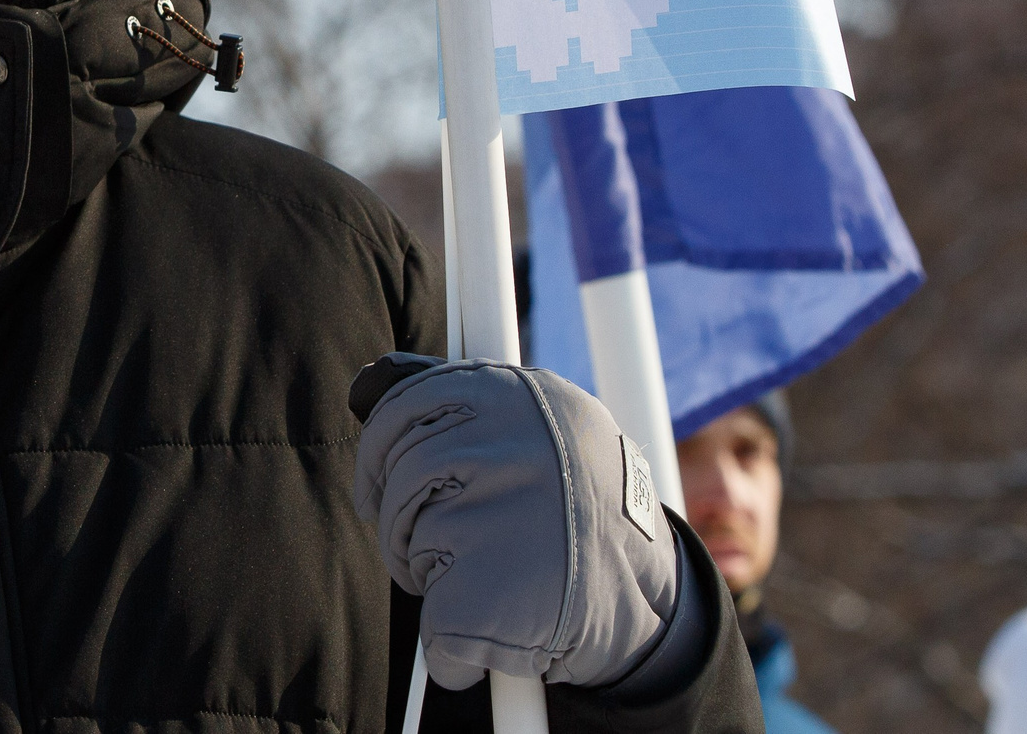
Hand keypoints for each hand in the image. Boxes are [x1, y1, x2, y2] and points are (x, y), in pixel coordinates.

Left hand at [350, 355, 677, 688]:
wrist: (658, 606)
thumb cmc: (579, 513)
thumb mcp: (538, 429)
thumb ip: (462, 402)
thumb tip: (367, 382)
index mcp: (525, 395)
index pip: (407, 404)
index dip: (381, 448)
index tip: (379, 480)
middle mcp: (519, 444)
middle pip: (403, 470)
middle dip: (400, 514)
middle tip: (428, 544)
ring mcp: (510, 515)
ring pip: (409, 537)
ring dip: (424, 570)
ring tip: (477, 580)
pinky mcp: (499, 594)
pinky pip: (433, 620)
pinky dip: (447, 644)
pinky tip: (487, 632)